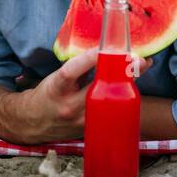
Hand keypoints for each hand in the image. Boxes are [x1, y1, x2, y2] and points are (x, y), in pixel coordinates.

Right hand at [8, 49, 150, 142]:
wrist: (34, 123)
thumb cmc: (48, 93)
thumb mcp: (57, 76)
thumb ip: (79, 66)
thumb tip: (105, 49)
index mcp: (56, 88)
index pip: (72, 71)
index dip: (90, 58)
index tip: (108, 46)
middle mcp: (68, 106)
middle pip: (98, 88)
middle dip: (121, 72)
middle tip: (141, 60)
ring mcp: (81, 121)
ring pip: (109, 102)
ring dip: (128, 85)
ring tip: (142, 69)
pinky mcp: (90, 130)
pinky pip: (110, 112)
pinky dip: (123, 99)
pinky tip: (134, 87)